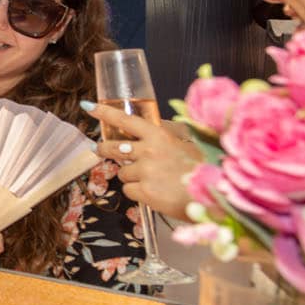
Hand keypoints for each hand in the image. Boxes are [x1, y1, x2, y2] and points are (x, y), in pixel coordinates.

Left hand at [92, 103, 198, 220]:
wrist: (214, 197)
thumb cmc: (204, 170)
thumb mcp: (190, 144)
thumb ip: (171, 134)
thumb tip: (160, 126)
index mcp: (159, 136)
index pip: (126, 120)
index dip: (105, 113)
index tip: (89, 107)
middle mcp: (148, 152)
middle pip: (112, 147)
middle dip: (104, 149)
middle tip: (101, 150)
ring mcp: (144, 172)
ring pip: (122, 172)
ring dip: (132, 176)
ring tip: (154, 180)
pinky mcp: (144, 191)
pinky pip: (129, 190)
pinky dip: (138, 192)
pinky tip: (155, 193)